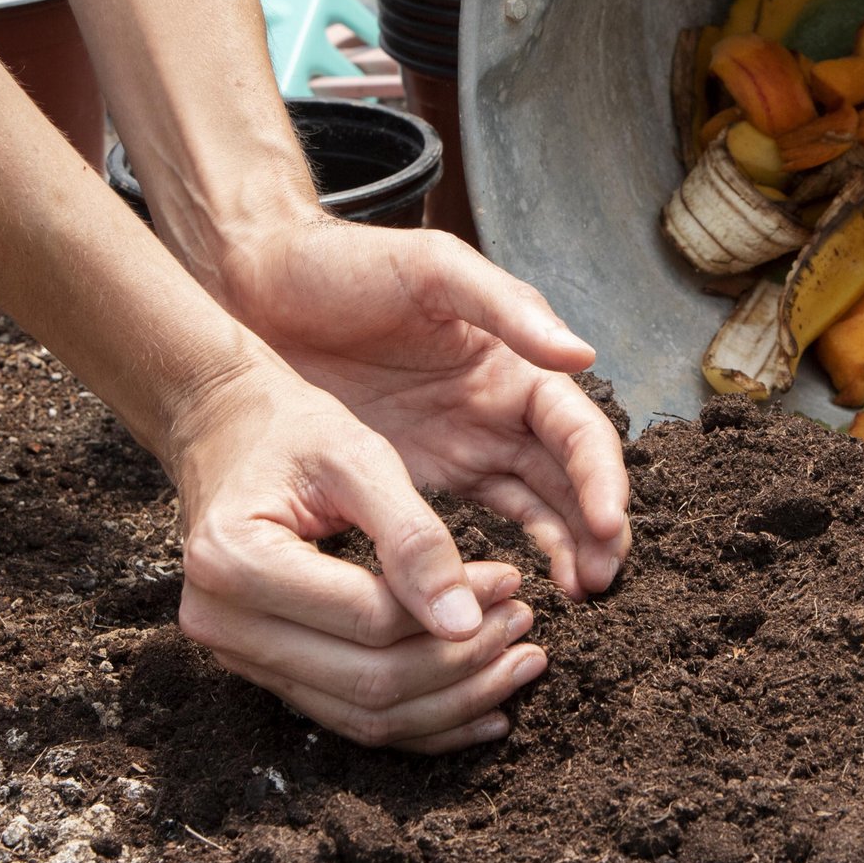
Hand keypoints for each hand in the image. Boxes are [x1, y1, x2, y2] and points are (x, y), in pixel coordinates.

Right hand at [171, 354, 546, 752]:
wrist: (227, 433)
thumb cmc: (293, 432)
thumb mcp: (357, 457)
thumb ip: (412, 536)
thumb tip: (465, 623)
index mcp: (235, 561)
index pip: (370, 618)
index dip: (454, 610)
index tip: (515, 581)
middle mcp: (222, 623)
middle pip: (368, 682)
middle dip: (462, 665)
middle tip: (526, 626)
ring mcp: (238, 656)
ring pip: (364, 715)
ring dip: (453, 700)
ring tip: (520, 664)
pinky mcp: (267, 670)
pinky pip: (351, 717)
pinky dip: (423, 721)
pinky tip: (484, 710)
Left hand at [211, 219, 629, 599]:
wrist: (254, 285)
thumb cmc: (345, 266)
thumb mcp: (431, 268)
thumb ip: (508, 308)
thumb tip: (584, 355)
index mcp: (516, 364)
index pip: (578, 431)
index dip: (600, 477)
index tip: (608, 524)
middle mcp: (501, 412)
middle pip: (570, 480)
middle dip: (595, 530)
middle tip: (599, 581)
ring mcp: (463, 447)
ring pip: (537, 509)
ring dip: (564, 550)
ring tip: (578, 597)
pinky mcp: (419, 478)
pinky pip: (478, 525)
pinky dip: (507, 556)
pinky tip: (516, 591)